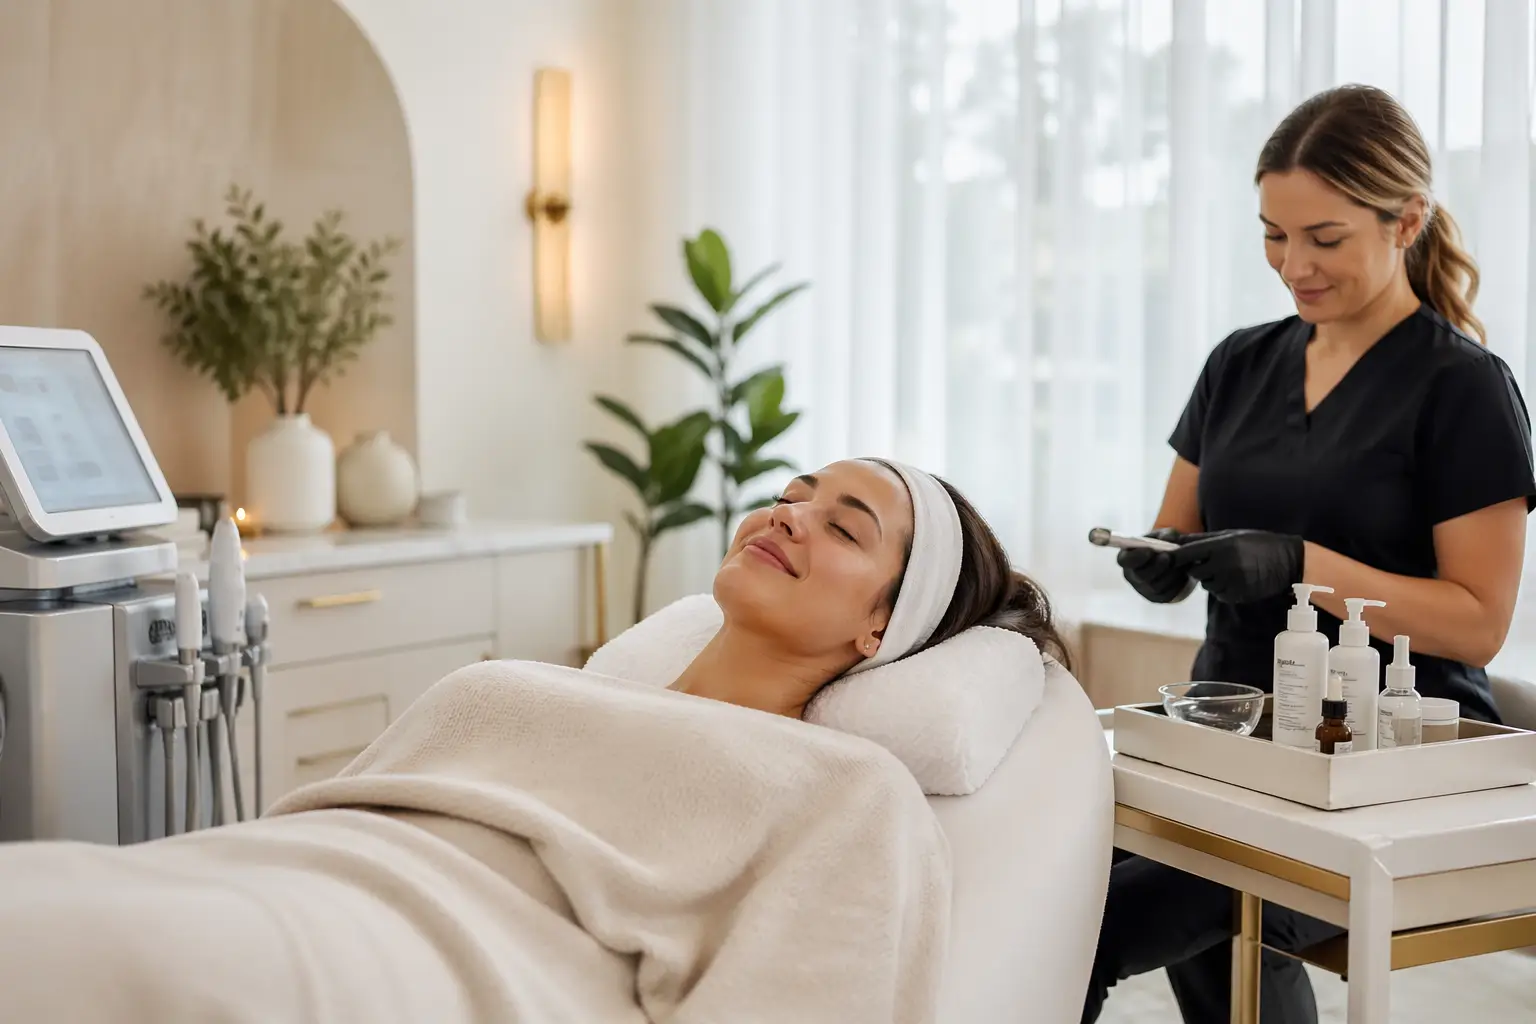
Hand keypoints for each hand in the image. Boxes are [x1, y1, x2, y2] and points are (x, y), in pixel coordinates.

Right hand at [1117, 529, 1195, 603]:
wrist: (1176, 561)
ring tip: (1179, 563)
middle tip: (1167, 557)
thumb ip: (1167, 534)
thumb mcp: (1165, 535)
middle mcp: (1132, 576)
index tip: (1149, 550)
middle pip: (1140, 576)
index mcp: (1128, 558)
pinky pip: (1168, 593)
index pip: (1124, 561)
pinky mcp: (1158, 598)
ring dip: (1169, 574)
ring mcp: (1144, 589)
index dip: (1135, 557)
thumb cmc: (1164, 545)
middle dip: (1155, 566)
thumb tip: (1168, 539)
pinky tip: (1182, 573)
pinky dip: (1177, 583)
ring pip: (1156, 586)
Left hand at [1169, 529, 1303, 603]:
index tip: (1170, 558)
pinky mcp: (1239, 595)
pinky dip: (1223, 590)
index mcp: (1221, 546)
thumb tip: (1176, 541)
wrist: (1287, 561)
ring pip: (1207, 585)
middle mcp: (1224, 564)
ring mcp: (1232, 581)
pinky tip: (1237, 580)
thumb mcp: (1231, 535)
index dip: (1175, 557)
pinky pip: (1220, 595)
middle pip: (1194, 572)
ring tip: (1230, 569)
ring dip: (1212, 579)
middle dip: (1197, 568)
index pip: (1186, 553)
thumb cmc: (1257, 543)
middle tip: (1210, 563)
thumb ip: (1203, 540)